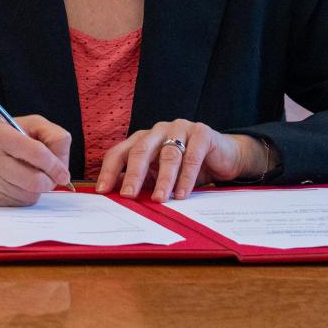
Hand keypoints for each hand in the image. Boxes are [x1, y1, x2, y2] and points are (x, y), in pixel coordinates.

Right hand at [0, 114, 75, 206]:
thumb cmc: (7, 136)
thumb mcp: (30, 124)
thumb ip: (54, 136)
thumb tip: (62, 166)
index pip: (37, 153)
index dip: (55, 165)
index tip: (63, 173)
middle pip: (34, 180)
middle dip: (49, 181)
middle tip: (50, 176)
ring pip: (29, 194)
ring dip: (37, 188)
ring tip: (30, 174)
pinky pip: (20, 203)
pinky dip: (26, 195)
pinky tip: (19, 183)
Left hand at [96, 119, 273, 200]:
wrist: (225, 156)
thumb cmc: (188, 167)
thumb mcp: (161, 174)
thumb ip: (142, 180)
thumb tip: (118, 195)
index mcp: (143, 139)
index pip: (120, 152)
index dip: (110, 170)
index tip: (102, 190)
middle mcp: (158, 130)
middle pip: (140, 150)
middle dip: (133, 174)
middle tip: (128, 195)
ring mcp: (180, 128)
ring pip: (168, 155)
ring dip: (163, 180)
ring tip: (159, 199)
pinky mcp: (202, 133)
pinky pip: (192, 157)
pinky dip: (186, 178)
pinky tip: (182, 194)